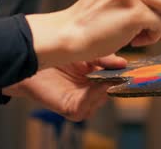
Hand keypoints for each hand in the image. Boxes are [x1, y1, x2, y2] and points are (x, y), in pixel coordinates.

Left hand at [3, 55, 126, 120]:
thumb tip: (124, 63)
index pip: (114, 78)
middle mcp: (89, 90)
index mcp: (95, 76)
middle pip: (110, 90)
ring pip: (101, 99)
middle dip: (115, 81)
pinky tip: (95, 84)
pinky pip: (87, 106)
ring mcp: (81, 101)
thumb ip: (104, 59)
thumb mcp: (86, 52)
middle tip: (120, 71)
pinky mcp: (71, 109)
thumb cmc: (55, 54)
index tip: (130, 67)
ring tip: (105, 76)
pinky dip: (92, 96)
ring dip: (103, 88)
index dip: (122, 74)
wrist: (30, 59)